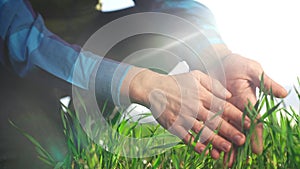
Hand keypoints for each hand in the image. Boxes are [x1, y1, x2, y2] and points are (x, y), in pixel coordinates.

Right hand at [122, 67, 250, 158]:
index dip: (236, 116)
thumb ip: (214, 84)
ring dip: (216, 141)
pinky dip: (196, 145)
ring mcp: (183, 117)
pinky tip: (205, 151)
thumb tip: (229, 94)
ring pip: (202, 131)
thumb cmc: (176, 82)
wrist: (153, 88)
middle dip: (230, 131)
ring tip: (228, 148)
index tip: (248, 124)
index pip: (223, 107)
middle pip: (215, 121)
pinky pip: (186, 137)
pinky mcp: (173, 126)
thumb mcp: (196, 76)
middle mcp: (194, 107)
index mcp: (201, 94)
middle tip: (242, 140)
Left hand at [213, 53, 287, 165]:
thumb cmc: (237, 64)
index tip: (256, 150)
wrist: (217, 60)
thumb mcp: (253, 70)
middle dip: (236, 148)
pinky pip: (209, 124)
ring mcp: (223, 110)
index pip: (253, 123)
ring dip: (222, 145)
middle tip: (233, 163)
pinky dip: (208, 135)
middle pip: (237, 132)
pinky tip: (205, 146)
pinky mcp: (210, 108)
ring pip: (223, 131)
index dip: (255, 137)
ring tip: (218, 159)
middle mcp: (236, 110)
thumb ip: (266, 82)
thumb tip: (283, 92)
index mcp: (249, 103)